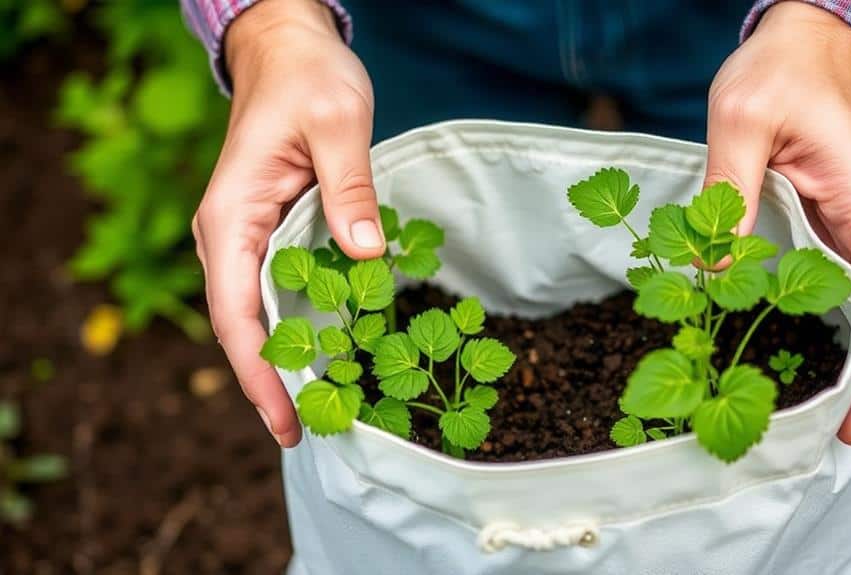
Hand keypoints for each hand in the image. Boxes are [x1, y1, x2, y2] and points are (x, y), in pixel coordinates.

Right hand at [192, 0, 383, 446]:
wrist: (288, 50)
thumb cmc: (309, 78)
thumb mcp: (338, 123)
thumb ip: (349, 187)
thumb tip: (364, 255)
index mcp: (231, 215)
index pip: (235, 312)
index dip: (258, 373)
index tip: (284, 422)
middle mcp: (228, 235)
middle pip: (242, 326)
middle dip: (271, 382)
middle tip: (310, 434)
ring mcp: (247, 236)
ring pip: (258, 314)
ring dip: (285, 361)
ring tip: (322, 410)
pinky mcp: (271, 233)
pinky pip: (280, 290)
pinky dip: (300, 326)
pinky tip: (330, 353)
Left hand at [704, 1, 850, 443]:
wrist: (810, 36)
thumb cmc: (781, 69)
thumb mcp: (741, 123)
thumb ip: (726, 196)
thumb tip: (710, 274)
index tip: (847, 423)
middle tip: (813, 435)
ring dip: (843, 356)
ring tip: (805, 409)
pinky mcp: (841, 218)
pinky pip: (843, 282)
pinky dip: (828, 321)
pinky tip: (796, 349)